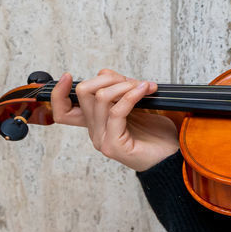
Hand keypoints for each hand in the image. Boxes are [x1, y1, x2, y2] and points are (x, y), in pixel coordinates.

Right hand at [50, 70, 179, 171]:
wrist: (172, 157)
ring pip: (101, 98)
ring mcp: (103, 139)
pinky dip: (132, 95)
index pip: (62, 110)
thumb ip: (117, 94)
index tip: (68, 76)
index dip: (58, 92)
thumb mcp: (134, 107)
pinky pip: (117, 111)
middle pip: (84, 93)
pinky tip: (145, 90)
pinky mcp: (115, 145)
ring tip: (144, 86)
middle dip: (110, 79)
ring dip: (125, 85)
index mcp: (95, 123)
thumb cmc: (156, 134)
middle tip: (133, 82)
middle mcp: (94, 132)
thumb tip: (107, 74)